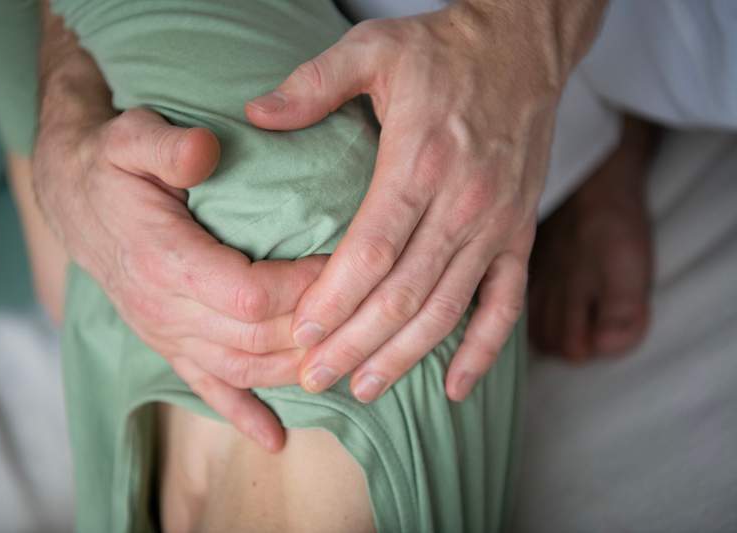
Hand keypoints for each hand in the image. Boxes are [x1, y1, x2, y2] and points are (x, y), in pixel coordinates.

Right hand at [34, 13, 325, 450]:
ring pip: (243, 369)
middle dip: (314, 330)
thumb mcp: (132, 137)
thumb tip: (205, 151)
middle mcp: (167, 309)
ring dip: (295, 369)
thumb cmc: (113, 166)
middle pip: (257, 339)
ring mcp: (168, 334)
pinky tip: (274, 438)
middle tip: (360, 309)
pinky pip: (207, 388)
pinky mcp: (170, 345)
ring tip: (343, 358)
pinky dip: (243, 415)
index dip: (303, 289)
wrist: (76, 199)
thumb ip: (168, 146)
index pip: (251, 295)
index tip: (345, 265)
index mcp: (166, 260)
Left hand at [246, 0, 605, 401]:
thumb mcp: (372, 47)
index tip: (300, 334)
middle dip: (356, 343)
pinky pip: (506, 304)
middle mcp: (464, 202)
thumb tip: (255, 115)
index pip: (372, 250)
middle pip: (405, 293)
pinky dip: (482, 351)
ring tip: (363, 388)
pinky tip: (455, 389)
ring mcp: (498, 224)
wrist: (522, 46)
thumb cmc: (442, 50)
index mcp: (421, 160)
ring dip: (404, 356)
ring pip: (448, 309)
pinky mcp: (520, 234)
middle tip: (315, 377)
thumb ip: (313, 83)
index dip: (334, 299)